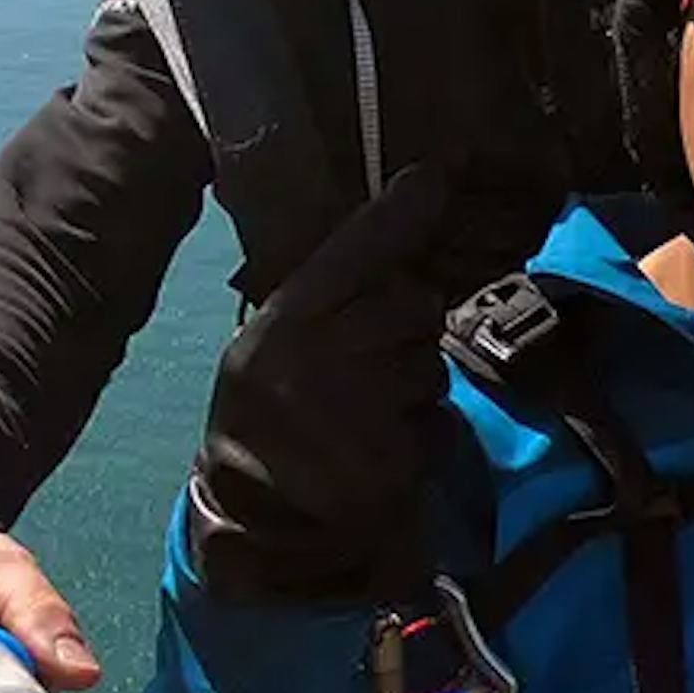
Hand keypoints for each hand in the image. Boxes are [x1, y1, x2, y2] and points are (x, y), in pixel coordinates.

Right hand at [187, 164, 469, 601]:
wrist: (257, 521)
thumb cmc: (261, 418)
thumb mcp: (267, 346)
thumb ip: (319, 298)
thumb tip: (389, 230)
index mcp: (282, 323)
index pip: (353, 250)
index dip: (399, 210)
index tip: (436, 171)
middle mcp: (319, 357)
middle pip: (410, 304)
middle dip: (407, 323)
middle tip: (372, 353)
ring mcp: (359, 409)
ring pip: (429, 360)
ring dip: (415, 379)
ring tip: (370, 408)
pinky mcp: (394, 456)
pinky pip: (436, 417)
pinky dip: (421, 429)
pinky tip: (382, 445)